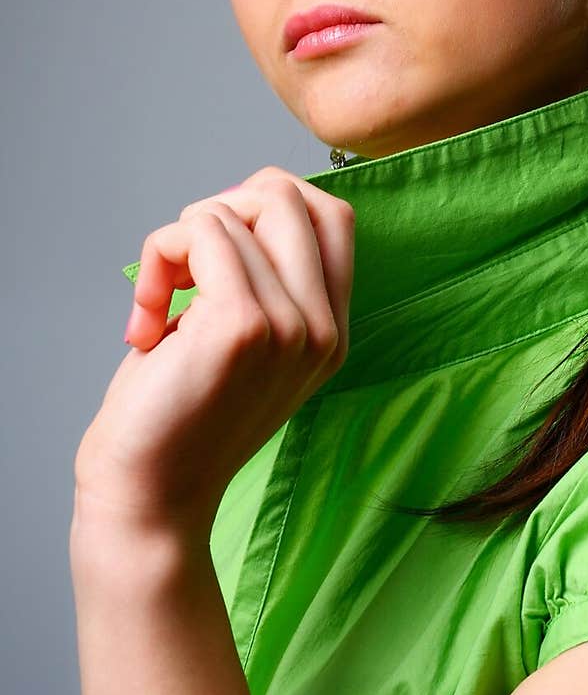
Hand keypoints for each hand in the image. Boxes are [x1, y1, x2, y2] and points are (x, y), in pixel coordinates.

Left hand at [73, 167, 354, 541]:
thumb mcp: (243, 343)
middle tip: (183, 269)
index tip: (215, 248)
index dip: (267, 204)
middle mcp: (323, 329)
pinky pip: (200, 233)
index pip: (334, 217)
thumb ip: (263, 279)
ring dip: (175, 244)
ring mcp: (291, 325)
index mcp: (331, 333)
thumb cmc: (177, 419)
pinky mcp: (243, 324)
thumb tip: (240, 199)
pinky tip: (147, 318)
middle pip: (288, 196)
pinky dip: (160, 257)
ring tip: (158, 307)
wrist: (150, 499)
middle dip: (219, 209)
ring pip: (232, 210)